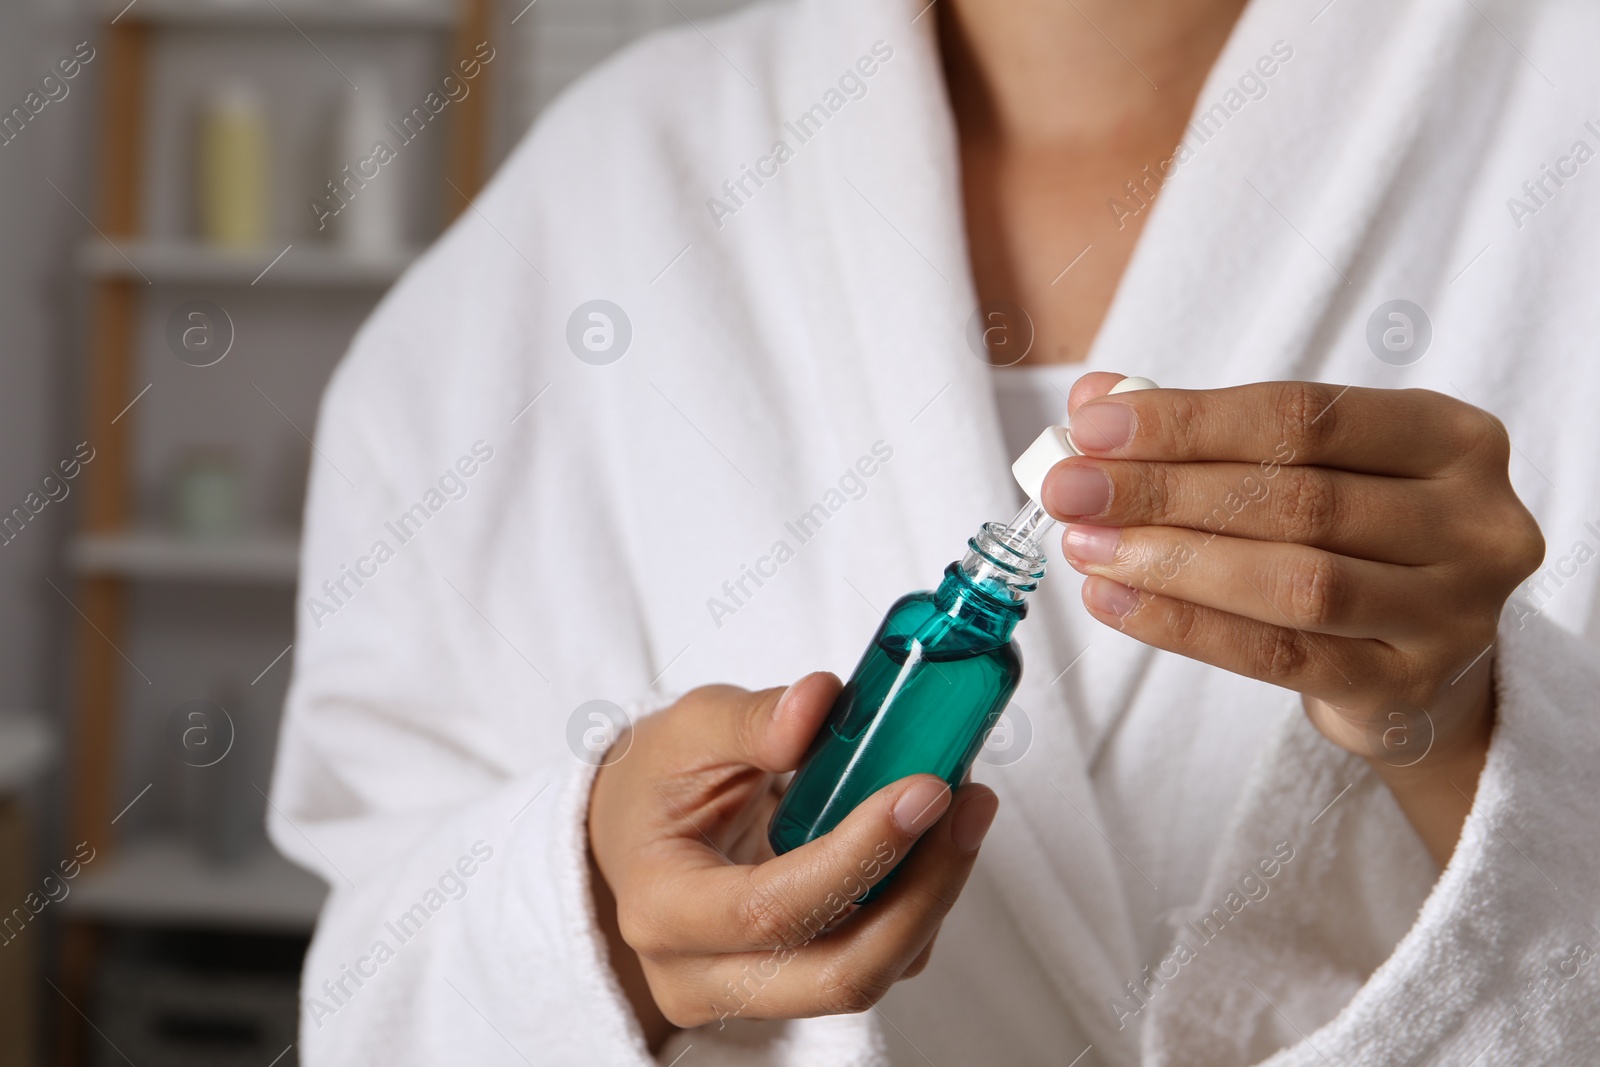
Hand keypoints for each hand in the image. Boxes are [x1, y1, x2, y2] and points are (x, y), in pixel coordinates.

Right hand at [587, 674, 998, 1047]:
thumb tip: (819, 700)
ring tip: (965, 811)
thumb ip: (750, 718)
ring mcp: (749, 995)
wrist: (640, 832)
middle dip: (922, 894)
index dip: (858, 855)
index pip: (771, 908)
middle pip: (838, 972)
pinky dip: (918, 906)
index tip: (923, 790)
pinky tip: (934, 841)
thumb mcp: (688, 730)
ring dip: (933, 896)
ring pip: (867, 974)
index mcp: (663, 907)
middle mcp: (699, 975)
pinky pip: (875, 964)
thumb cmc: (659, 780)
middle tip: (967, 807)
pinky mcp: (796, 988)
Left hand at [1041, 375, 1543, 860]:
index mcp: (1454, 438)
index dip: (1191, 420)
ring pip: (1292, 582)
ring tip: (1085, 546)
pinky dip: (1185, 626)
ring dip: (1171, 560)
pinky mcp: (1406, 688)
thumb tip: (1096, 398)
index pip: (1309, 416)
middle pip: (1296, 498)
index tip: (1093, 424)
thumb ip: (1206, 428)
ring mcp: (1452, 614)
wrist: (1420, 665)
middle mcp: (1473, 523)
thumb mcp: (1303, 468)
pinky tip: (1116, 599)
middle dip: (1164, 489)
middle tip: (1069, 488)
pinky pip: (1277, 658)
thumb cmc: (1351, 540)